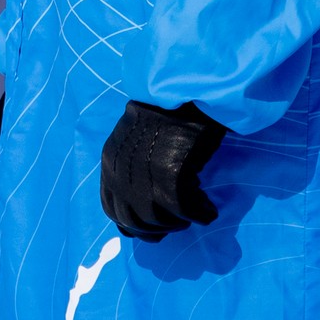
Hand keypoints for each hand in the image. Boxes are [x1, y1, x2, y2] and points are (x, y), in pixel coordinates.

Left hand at [98, 100, 225, 241]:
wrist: (185, 90)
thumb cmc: (166, 115)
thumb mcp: (134, 141)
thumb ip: (131, 170)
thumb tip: (141, 208)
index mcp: (110, 161)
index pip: (111, 209)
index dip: (132, 225)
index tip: (151, 229)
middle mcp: (122, 171)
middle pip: (134, 220)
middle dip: (156, 229)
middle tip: (177, 224)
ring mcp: (145, 174)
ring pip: (160, 219)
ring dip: (180, 222)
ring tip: (195, 211)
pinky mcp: (172, 175)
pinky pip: (187, 210)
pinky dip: (201, 214)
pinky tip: (209, 208)